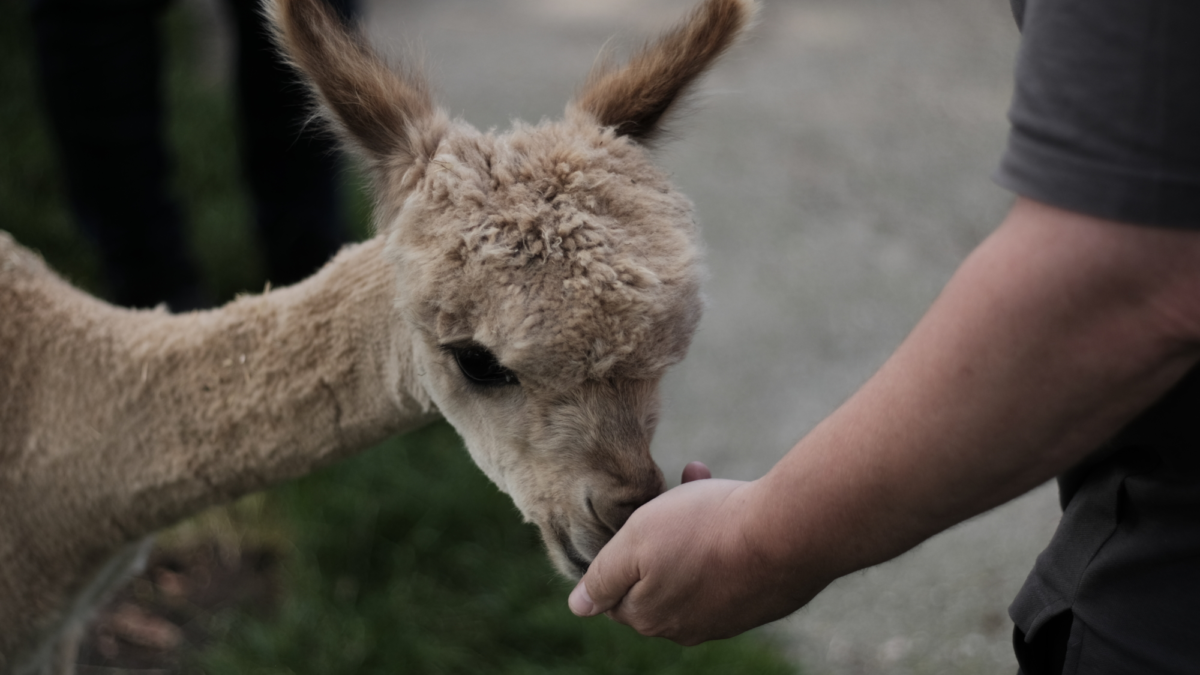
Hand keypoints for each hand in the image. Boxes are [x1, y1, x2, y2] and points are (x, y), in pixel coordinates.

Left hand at [567, 462, 819, 644]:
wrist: (786, 534)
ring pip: (691, 562)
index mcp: (650, 618)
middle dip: (656, 534)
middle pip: (655, 575)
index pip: (615, 594)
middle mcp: (686, 626)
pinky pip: (726, 562)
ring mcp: (725, 615)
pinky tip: (728, 496)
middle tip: (666, 496)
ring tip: (698, 479)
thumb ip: (602, 578)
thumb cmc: (703, 532)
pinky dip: (722, 531)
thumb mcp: (634, 545)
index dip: (621, 550)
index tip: (636, 516)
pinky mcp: (756, 597)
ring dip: (689, 523)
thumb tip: (577, 607)